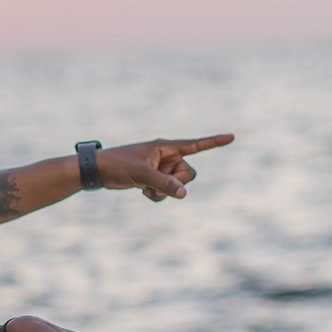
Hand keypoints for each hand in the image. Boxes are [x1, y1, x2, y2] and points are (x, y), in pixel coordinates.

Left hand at [96, 134, 233, 200]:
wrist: (99, 171)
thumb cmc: (119, 165)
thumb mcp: (142, 174)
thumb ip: (165, 183)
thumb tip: (184, 193)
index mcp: (166, 147)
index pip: (195, 145)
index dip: (214, 142)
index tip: (232, 137)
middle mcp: (167, 157)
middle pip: (188, 174)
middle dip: (176, 182)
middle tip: (155, 180)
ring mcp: (161, 169)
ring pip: (177, 185)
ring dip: (164, 191)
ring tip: (145, 187)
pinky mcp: (154, 180)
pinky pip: (167, 192)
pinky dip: (157, 195)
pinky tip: (142, 190)